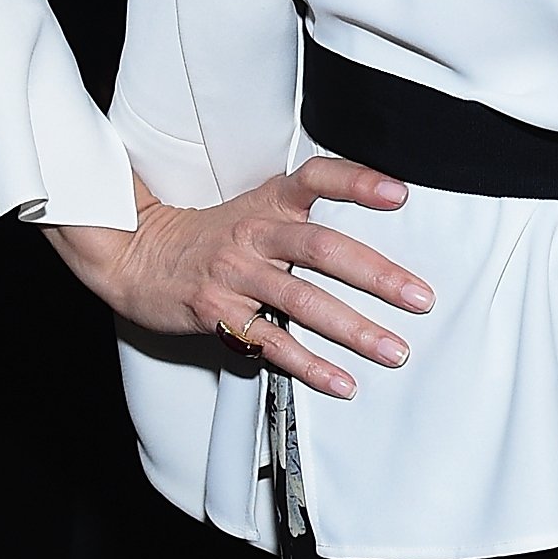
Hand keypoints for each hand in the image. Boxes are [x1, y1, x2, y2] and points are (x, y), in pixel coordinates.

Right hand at [44, 156, 433, 399]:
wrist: (137, 256)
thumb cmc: (209, 236)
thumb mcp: (254, 208)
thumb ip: (304, 213)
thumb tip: (375, 220)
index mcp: (269, 202)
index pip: (317, 178)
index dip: (358, 182)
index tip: (400, 194)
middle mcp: (255, 234)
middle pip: (322, 247)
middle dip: (377, 275)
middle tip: (420, 298)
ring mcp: (236, 275)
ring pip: (303, 300)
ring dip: (354, 329)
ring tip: (393, 350)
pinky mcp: (219, 313)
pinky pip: (271, 341)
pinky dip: (309, 365)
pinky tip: (341, 381)